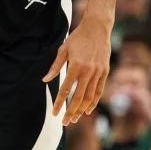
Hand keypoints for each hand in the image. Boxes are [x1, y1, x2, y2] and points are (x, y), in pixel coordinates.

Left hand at [44, 11, 111, 125]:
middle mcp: (88, 71)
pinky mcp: (105, 72)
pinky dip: (94, 102)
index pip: (65, 90)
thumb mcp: (63, 49)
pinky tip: (88, 110)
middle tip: (65, 122)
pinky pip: (99, 91)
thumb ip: (55, 66)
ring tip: (75, 119)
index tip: (55, 113)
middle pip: (78, 98)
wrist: (98, 27)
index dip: (60, 103)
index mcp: (75, 66)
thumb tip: (45, 80)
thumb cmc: (78, 37)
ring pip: (90, 97)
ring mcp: (98, 72)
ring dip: (82, 110)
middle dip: (71, 112)